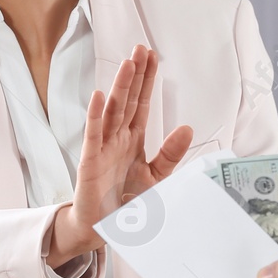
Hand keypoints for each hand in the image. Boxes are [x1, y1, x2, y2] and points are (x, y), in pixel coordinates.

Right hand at [47, 45, 193, 265]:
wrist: (103, 228)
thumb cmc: (125, 200)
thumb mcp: (156, 176)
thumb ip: (170, 153)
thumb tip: (187, 127)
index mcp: (133, 139)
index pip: (142, 104)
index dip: (147, 81)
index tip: (152, 57)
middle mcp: (117, 138)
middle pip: (128, 100)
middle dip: (135, 75)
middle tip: (140, 49)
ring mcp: (102, 147)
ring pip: (112, 111)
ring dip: (120, 87)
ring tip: (127, 64)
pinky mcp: (90, 161)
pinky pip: (93, 135)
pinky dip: (95, 115)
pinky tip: (98, 95)